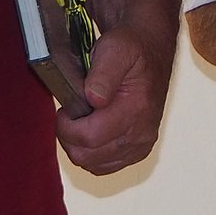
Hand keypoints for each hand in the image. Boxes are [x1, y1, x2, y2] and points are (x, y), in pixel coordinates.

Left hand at [55, 23, 173, 175]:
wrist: (151, 50)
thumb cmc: (132, 48)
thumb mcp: (116, 48)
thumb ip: (104, 73)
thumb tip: (93, 99)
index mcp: (137, 109)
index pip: (90, 137)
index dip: (67, 127)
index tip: (64, 110)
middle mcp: (142, 133)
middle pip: (88, 156)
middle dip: (70, 137)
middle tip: (70, 114)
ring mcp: (140, 145)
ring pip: (93, 164)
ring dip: (79, 145)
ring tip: (81, 120)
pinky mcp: (137, 151)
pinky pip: (103, 166)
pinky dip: (91, 153)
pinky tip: (90, 131)